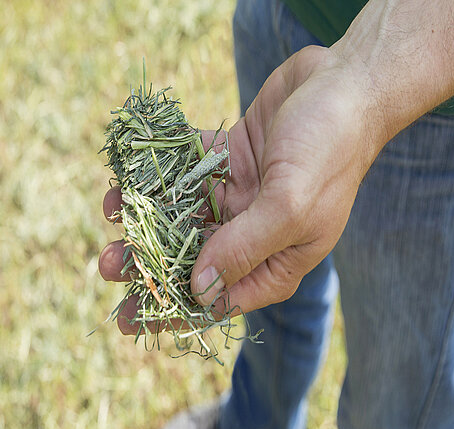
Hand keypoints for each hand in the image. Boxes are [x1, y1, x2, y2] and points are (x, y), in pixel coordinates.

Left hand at [99, 45, 383, 332]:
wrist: (346, 82)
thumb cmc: (330, 149)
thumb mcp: (289, 207)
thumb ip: (244, 249)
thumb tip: (199, 291)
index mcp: (277, 260)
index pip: (221, 299)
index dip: (175, 310)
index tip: (134, 320)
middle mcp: (254, 234)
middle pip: (193, 259)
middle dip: (149, 263)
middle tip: (107, 266)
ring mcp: (239, 196)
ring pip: (183, 214)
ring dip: (145, 215)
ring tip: (109, 211)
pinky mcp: (228, 160)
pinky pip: (185, 171)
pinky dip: (158, 172)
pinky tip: (127, 173)